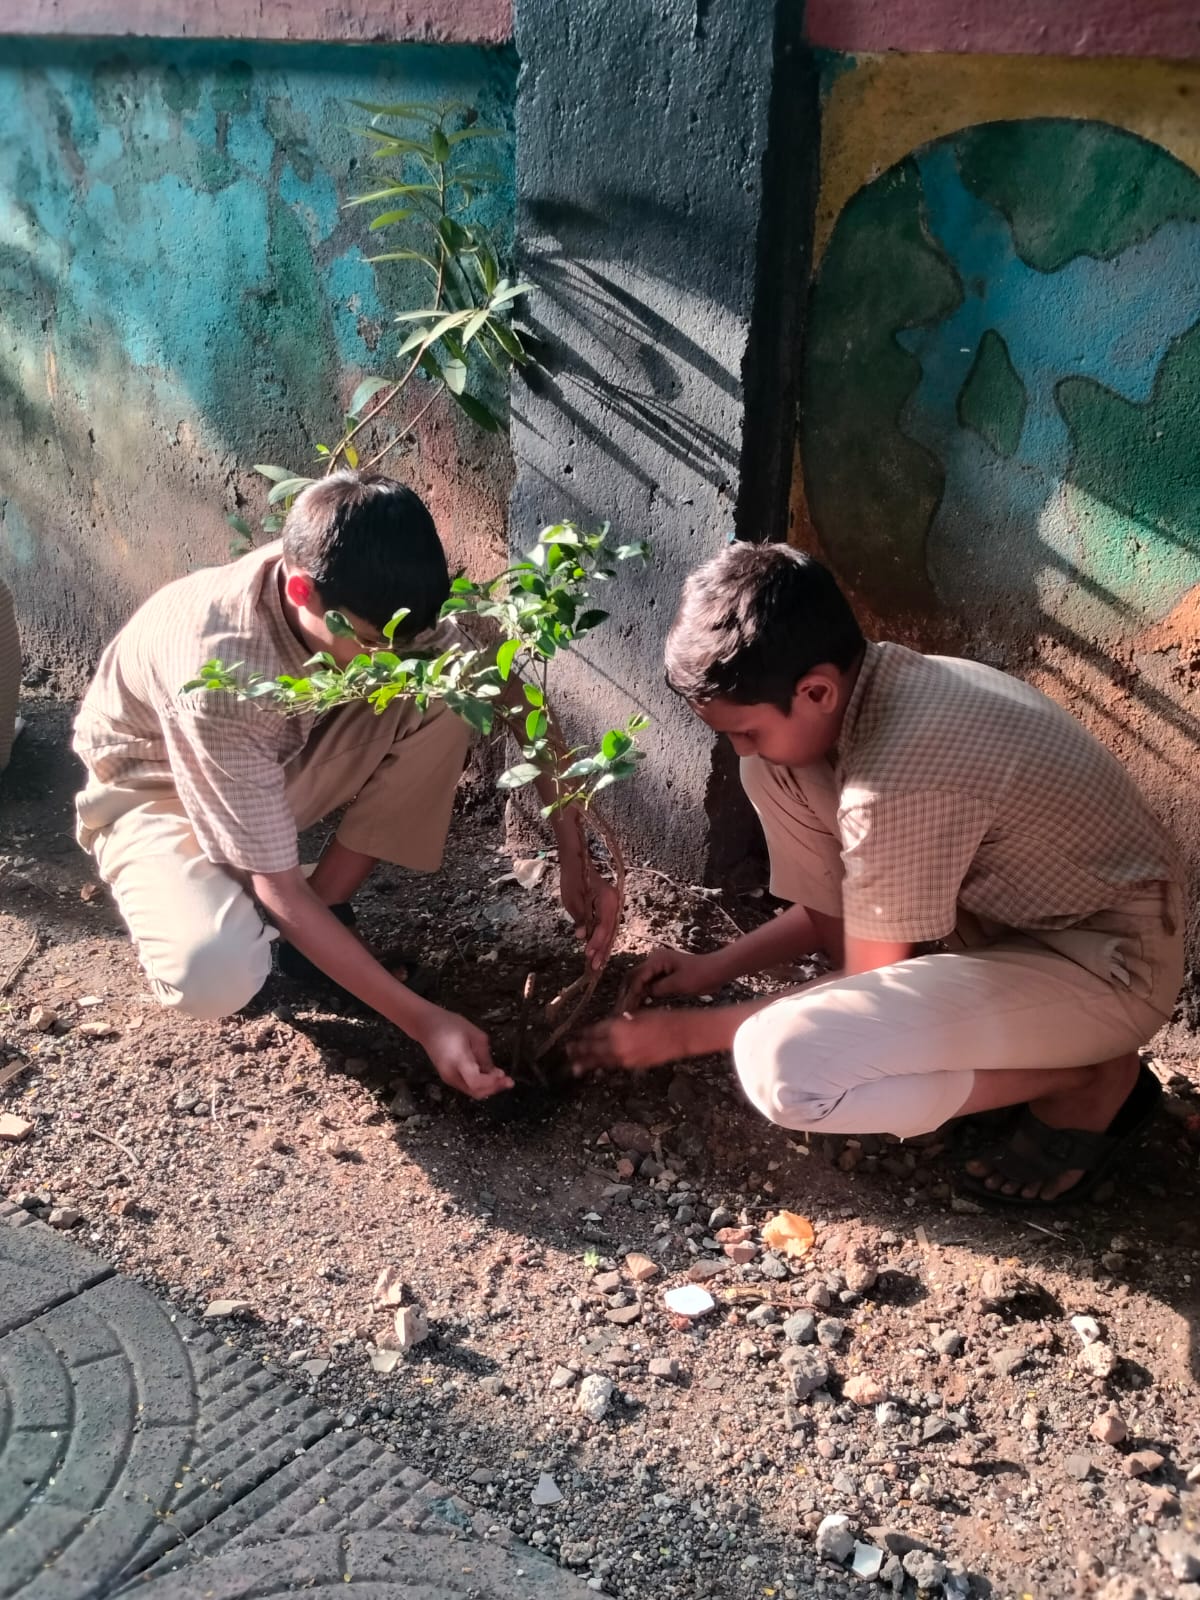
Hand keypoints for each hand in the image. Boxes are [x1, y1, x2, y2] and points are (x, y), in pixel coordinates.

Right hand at [418, 1009, 512, 1099]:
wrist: (427, 1026)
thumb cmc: (451, 1025)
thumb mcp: (475, 1035)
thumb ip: (485, 1056)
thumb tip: (496, 1073)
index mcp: (457, 1060)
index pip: (476, 1081)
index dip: (492, 1083)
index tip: (504, 1076)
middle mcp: (451, 1074)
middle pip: (475, 1091)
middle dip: (494, 1088)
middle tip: (509, 1081)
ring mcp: (448, 1078)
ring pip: (472, 1092)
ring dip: (488, 1088)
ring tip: (502, 1079)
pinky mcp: (448, 1078)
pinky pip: (467, 1086)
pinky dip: (480, 1085)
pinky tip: (489, 1077)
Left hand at [558, 849, 619, 971]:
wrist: (578, 863)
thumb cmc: (574, 879)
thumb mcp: (572, 900)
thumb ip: (580, 919)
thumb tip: (582, 937)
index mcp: (609, 900)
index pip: (605, 926)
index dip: (597, 942)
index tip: (589, 955)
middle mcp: (616, 903)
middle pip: (611, 931)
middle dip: (602, 949)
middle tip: (595, 967)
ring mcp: (615, 906)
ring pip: (611, 931)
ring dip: (603, 946)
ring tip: (597, 963)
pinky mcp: (610, 909)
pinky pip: (608, 926)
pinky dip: (602, 938)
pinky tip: (597, 950)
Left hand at [567, 1008, 689, 1074]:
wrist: (681, 1034)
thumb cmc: (662, 1019)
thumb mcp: (636, 1014)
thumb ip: (619, 1022)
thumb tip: (607, 1027)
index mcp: (617, 1026)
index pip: (593, 1031)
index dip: (582, 1033)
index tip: (574, 1034)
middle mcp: (618, 1043)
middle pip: (591, 1048)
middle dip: (578, 1050)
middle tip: (567, 1051)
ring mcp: (624, 1057)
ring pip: (600, 1060)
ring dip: (585, 1063)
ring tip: (574, 1066)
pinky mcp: (632, 1065)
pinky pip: (612, 1066)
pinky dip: (602, 1066)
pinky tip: (596, 1068)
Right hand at [622, 945, 717, 1009]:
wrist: (717, 970)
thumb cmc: (702, 975)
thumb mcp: (680, 984)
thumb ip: (659, 988)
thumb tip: (643, 994)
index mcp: (657, 959)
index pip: (636, 977)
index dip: (630, 994)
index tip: (625, 1009)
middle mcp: (654, 960)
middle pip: (632, 978)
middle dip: (626, 995)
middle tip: (619, 1012)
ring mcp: (657, 967)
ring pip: (638, 982)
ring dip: (632, 996)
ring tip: (625, 1013)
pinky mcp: (662, 974)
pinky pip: (647, 985)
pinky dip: (641, 996)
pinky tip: (637, 1008)